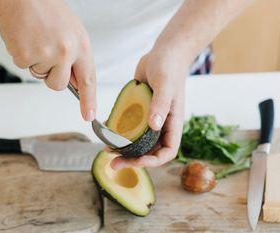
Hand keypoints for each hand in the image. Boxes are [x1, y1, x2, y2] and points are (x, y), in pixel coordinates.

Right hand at [0, 0, 95, 120]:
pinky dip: (23, 56)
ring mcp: (45, 55)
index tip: (89, 115)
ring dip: (37, 63)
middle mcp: (65, 52)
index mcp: (81, 45)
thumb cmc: (47, 10)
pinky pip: (24, 67)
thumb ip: (77, 57)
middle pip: (59, 84)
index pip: (88, 80)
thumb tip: (76, 82)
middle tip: (48, 53)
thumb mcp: (73, 31)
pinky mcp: (24, 56)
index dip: (89, 100)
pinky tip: (25, 39)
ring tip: (37, 39)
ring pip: (41, 76)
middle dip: (53, 76)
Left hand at [111, 50, 187, 168]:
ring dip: (123, 148)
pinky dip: (118, 131)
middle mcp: (162, 124)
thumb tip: (154, 125)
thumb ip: (160, 104)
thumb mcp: (165, 85)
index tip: (137, 160)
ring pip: (138, 141)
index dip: (154, 160)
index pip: (168, 150)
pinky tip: (106, 130)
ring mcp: (150, 118)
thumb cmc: (169, 67)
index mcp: (173, 122)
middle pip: (150, 150)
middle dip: (133, 159)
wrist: (164, 52)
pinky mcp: (140, 110)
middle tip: (114, 162)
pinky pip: (129, 126)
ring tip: (107, 150)